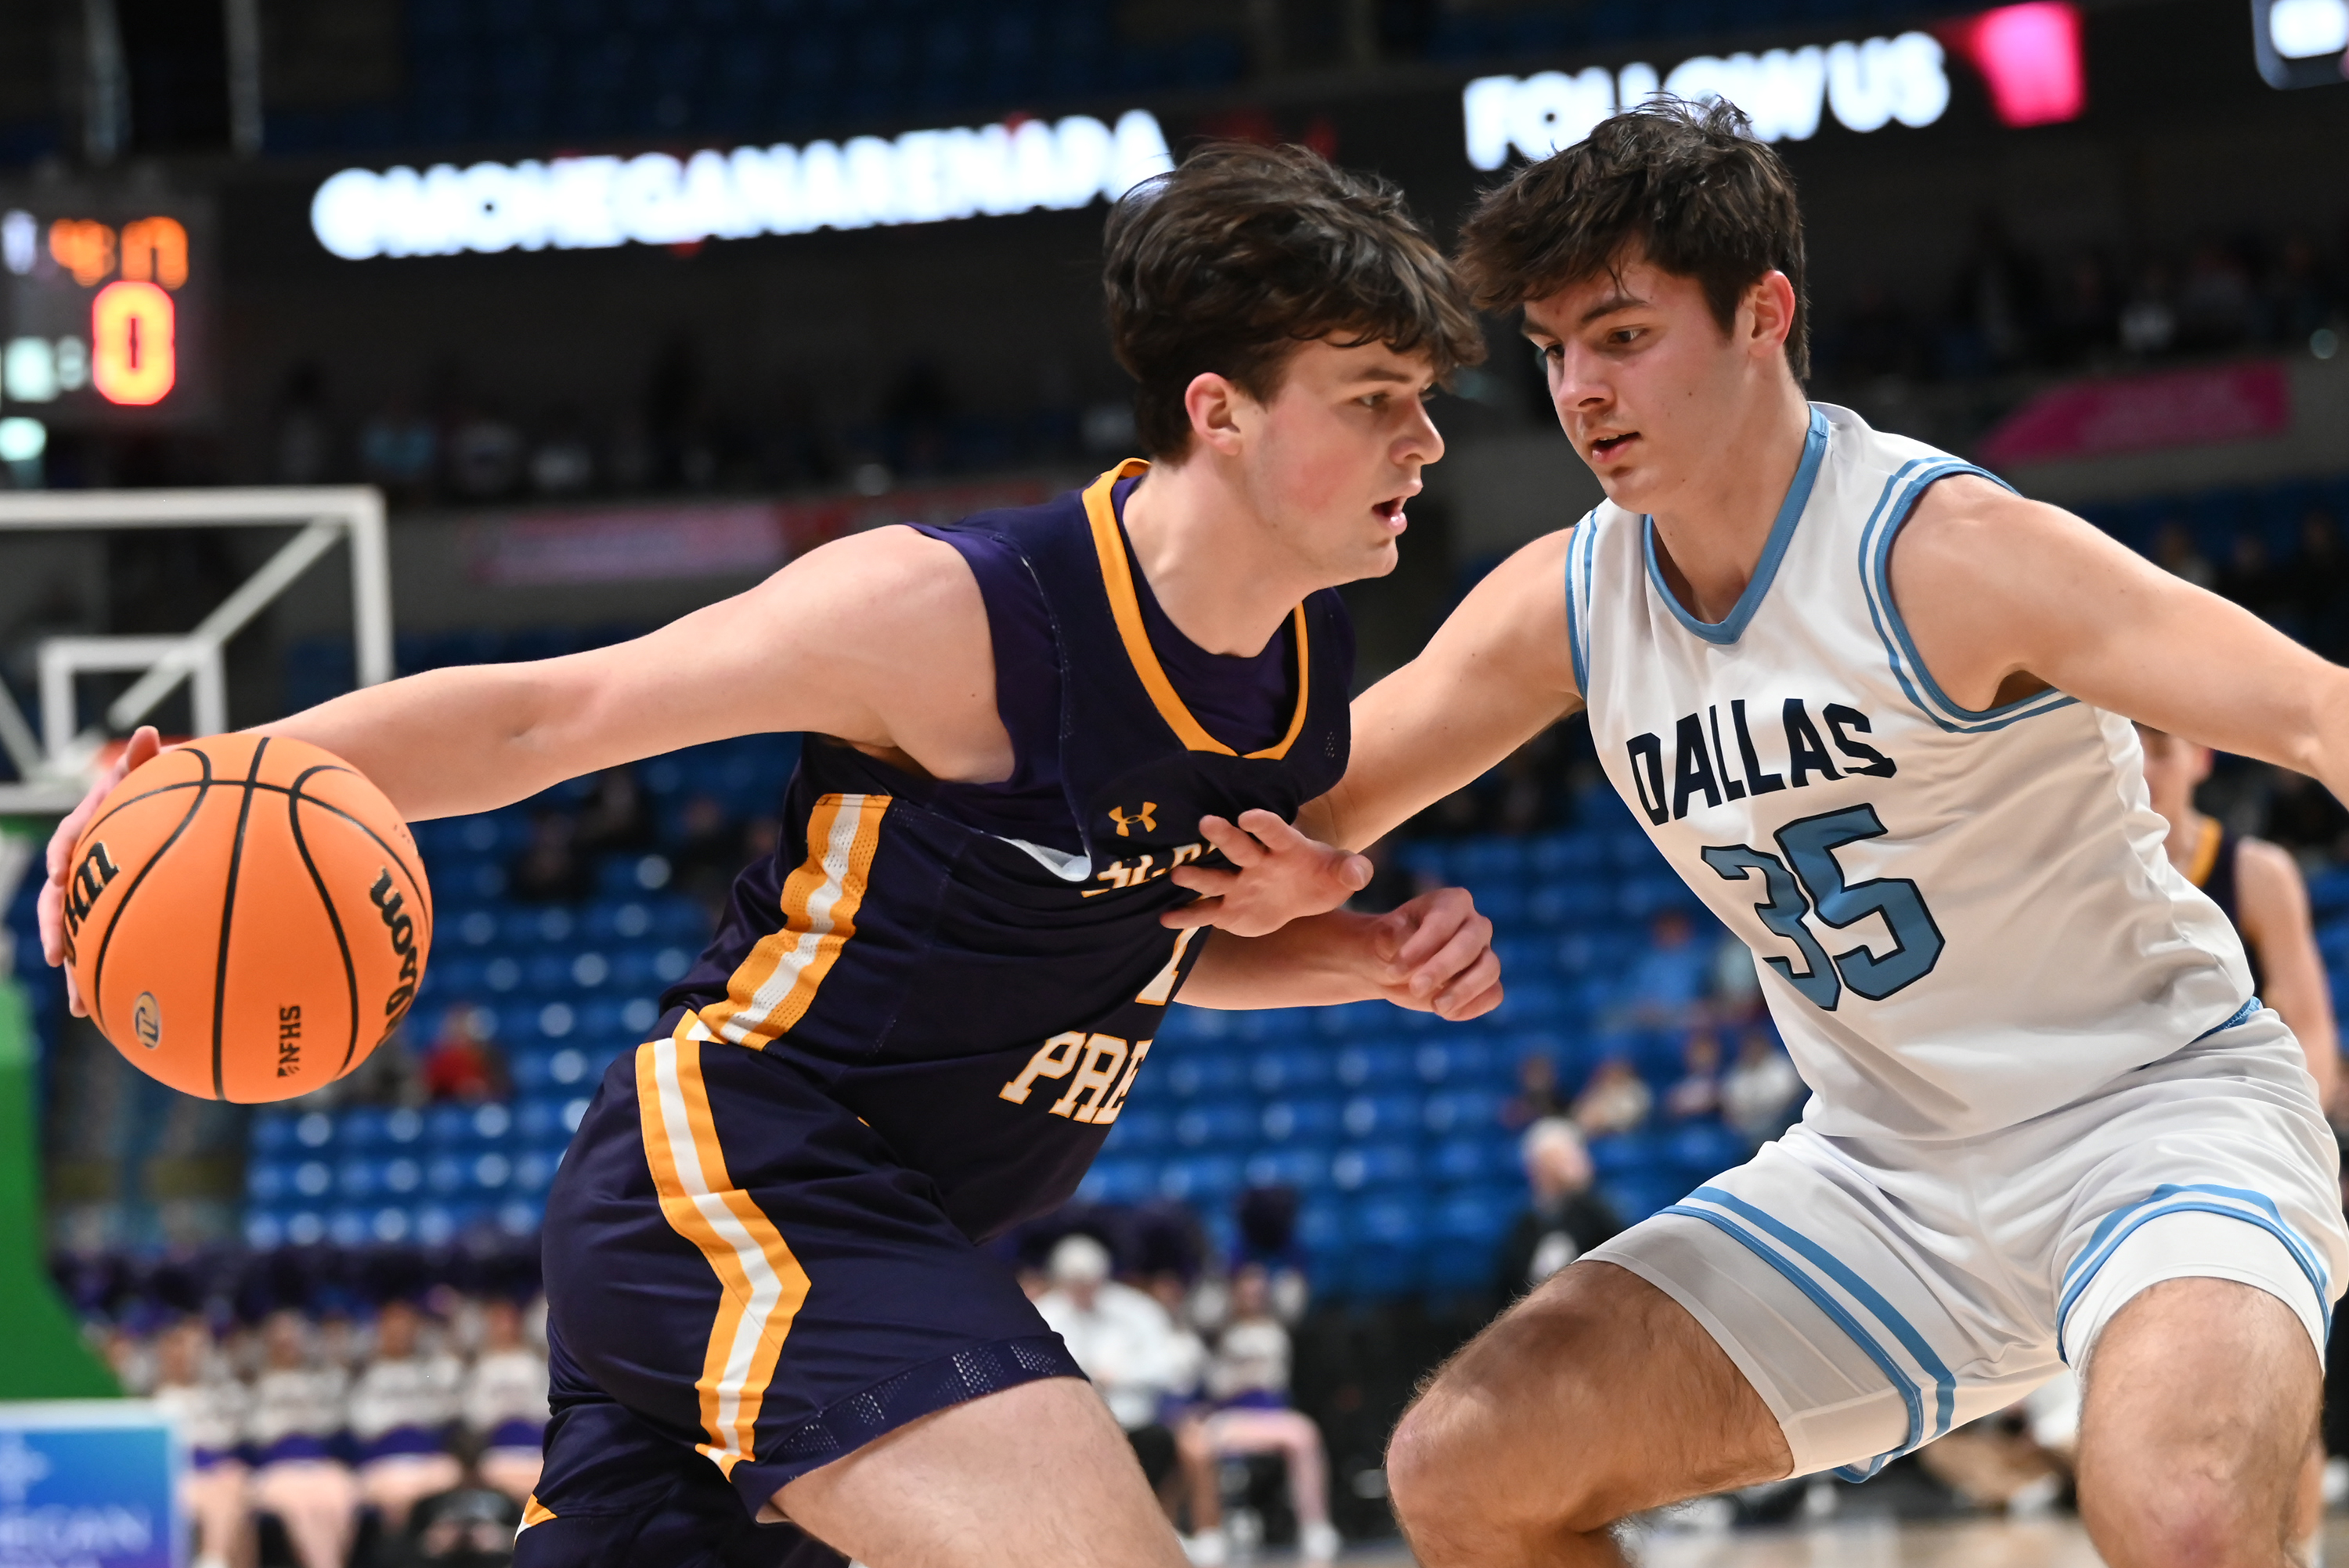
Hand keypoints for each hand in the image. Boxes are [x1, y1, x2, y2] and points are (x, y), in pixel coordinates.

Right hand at [40, 725, 161, 1015]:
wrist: (191, 811)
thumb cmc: (176, 791)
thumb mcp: (162, 774)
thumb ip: (148, 761)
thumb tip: (147, 732)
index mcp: (91, 831)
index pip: (68, 844)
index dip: (60, 864)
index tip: (57, 877)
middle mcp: (89, 864)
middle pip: (64, 901)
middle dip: (59, 931)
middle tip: (58, 956)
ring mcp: (103, 893)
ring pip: (83, 933)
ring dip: (80, 969)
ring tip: (83, 1005)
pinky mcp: (122, 915)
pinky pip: (114, 946)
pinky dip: (114, 976)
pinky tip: (120, 1011)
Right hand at [1163, 810, 1372, 936]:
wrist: (1303, 893)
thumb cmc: (1323, 876)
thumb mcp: (1344, 874)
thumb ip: (1353, 870)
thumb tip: (1359, 871)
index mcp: (1285, 848)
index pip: (1274, 831)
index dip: (1263, 823)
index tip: (1249, 816)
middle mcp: (1257, 862)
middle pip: (1239, 847)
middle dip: (1224, 837)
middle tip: (1207, 822)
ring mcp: (1239, 885)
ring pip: (1215, 878)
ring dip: (1197, 875)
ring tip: (1178, 872)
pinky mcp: (1228, 909)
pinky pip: (1205, 912)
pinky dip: (1187, 915)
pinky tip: (1165, 919)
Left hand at [1362, 887, 1501, 1020]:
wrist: (1393, 970)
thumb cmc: (1388, 946)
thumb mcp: (1381, 937)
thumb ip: (1391, 936)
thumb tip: (1402, 938)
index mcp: (1451, 902)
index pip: (1444, 920)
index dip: (1422, 945)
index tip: (1395, 969)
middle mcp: (1474, 924)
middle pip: (1470, 944)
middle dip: (1442, 968)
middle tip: (1415, 988)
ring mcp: (1485, 953)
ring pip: (1489, 969)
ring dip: (1464, 991)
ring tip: (1436, 1007)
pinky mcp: (1486, 982)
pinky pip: (1494, 994)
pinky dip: (1474, 1006)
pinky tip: (1448, 1013)